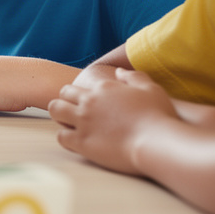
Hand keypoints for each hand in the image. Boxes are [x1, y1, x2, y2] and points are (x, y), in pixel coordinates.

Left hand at [49, 68, 177, 175]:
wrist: (157, 141)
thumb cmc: (158, 115)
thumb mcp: (150, 88)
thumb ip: (133, 77)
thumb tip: (118, 71)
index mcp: (103, 88)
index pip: (75, 88)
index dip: (77, 96)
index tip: (83, 105)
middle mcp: (89, 102)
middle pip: (62, 96)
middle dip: (65, 103)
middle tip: (73, 114)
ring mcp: (83, 121)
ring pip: (56, 111)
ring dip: (60, 116)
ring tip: (70, 125)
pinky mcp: (82, 141)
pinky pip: (60, 137)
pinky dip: (65, 138)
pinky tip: (75, 142)